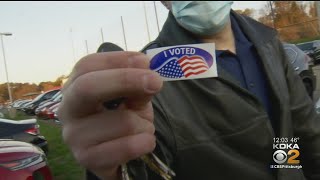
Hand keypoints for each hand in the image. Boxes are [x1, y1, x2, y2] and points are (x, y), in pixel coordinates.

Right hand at [58, 52, 162, 178]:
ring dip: (145, 123)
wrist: (116, 154)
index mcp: (75, 86)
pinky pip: (126, 146)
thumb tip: (150, 75)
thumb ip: (138, 87)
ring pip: (122, 121)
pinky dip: (145, 142)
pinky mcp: (86, 159)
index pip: (88, 65)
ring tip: (143, 128)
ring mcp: (73, 136)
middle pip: (88, 86)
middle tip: (156, 82)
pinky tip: (144, 142)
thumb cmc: (122, 118)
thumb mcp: (133, 98)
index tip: (146, 62)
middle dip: (126, 80)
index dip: (118, 60)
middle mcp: (68, 109)